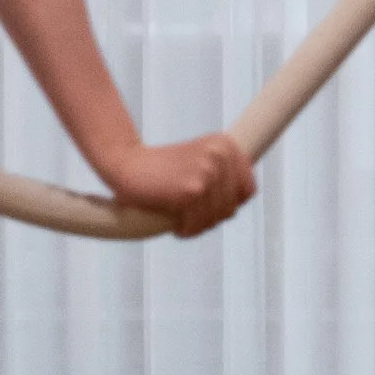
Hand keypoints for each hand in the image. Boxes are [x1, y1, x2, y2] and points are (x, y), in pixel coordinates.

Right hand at [99, 131, 257, 237]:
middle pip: (232, 207)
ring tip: (183, 223)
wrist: (126, 164)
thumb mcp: (200, 161)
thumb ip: (223, 175)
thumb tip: (241, 201)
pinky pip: (199, 223)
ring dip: (199, 226)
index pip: (247, 190)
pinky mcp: (192, 190)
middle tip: (190, 218)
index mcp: (226, 144)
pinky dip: (187, 230)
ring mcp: (208, 171)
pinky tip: (176, 226)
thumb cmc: (162, 168)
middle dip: (211, 218)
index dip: (228, 205)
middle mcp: (221, 154)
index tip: (208, 208)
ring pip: (217, 217)